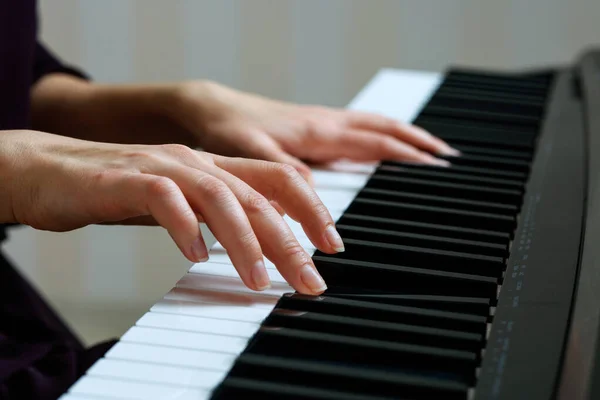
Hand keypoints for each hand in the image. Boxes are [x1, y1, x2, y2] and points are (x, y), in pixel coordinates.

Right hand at [0, 130, 342, 294]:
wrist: (53, 170)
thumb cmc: (123, 190)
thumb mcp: (185, 201)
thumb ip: (222, 215)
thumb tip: (266, 241)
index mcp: (215, 166)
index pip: (279, 179)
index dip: (311, 210)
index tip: (332, 247)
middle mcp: (197, 162)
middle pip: (258, 196)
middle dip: (290, 240)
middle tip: (309, 279)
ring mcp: (163, 166)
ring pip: (219, 196)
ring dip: (244, 240)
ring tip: (259, 278)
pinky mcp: (126, 178)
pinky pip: (163, 198)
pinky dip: (184, 226)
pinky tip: (195, 255)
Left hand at [172, 81, 458, 181]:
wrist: (212, 109)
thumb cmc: (229, 130)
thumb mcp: (252, 153)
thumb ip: (285, 172)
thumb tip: (318, 197)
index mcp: (319, 131)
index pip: (375, 140)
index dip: (407, 154)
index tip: (436, 166)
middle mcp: (327, 124)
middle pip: (385, 130)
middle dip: (418, 143)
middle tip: (449, 158)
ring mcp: (323, 123)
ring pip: (375, 126)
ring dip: (406, 136)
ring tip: (430, 150)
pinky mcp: (315, 127)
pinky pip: (359, 128)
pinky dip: (382, 135)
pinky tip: (384, 146)